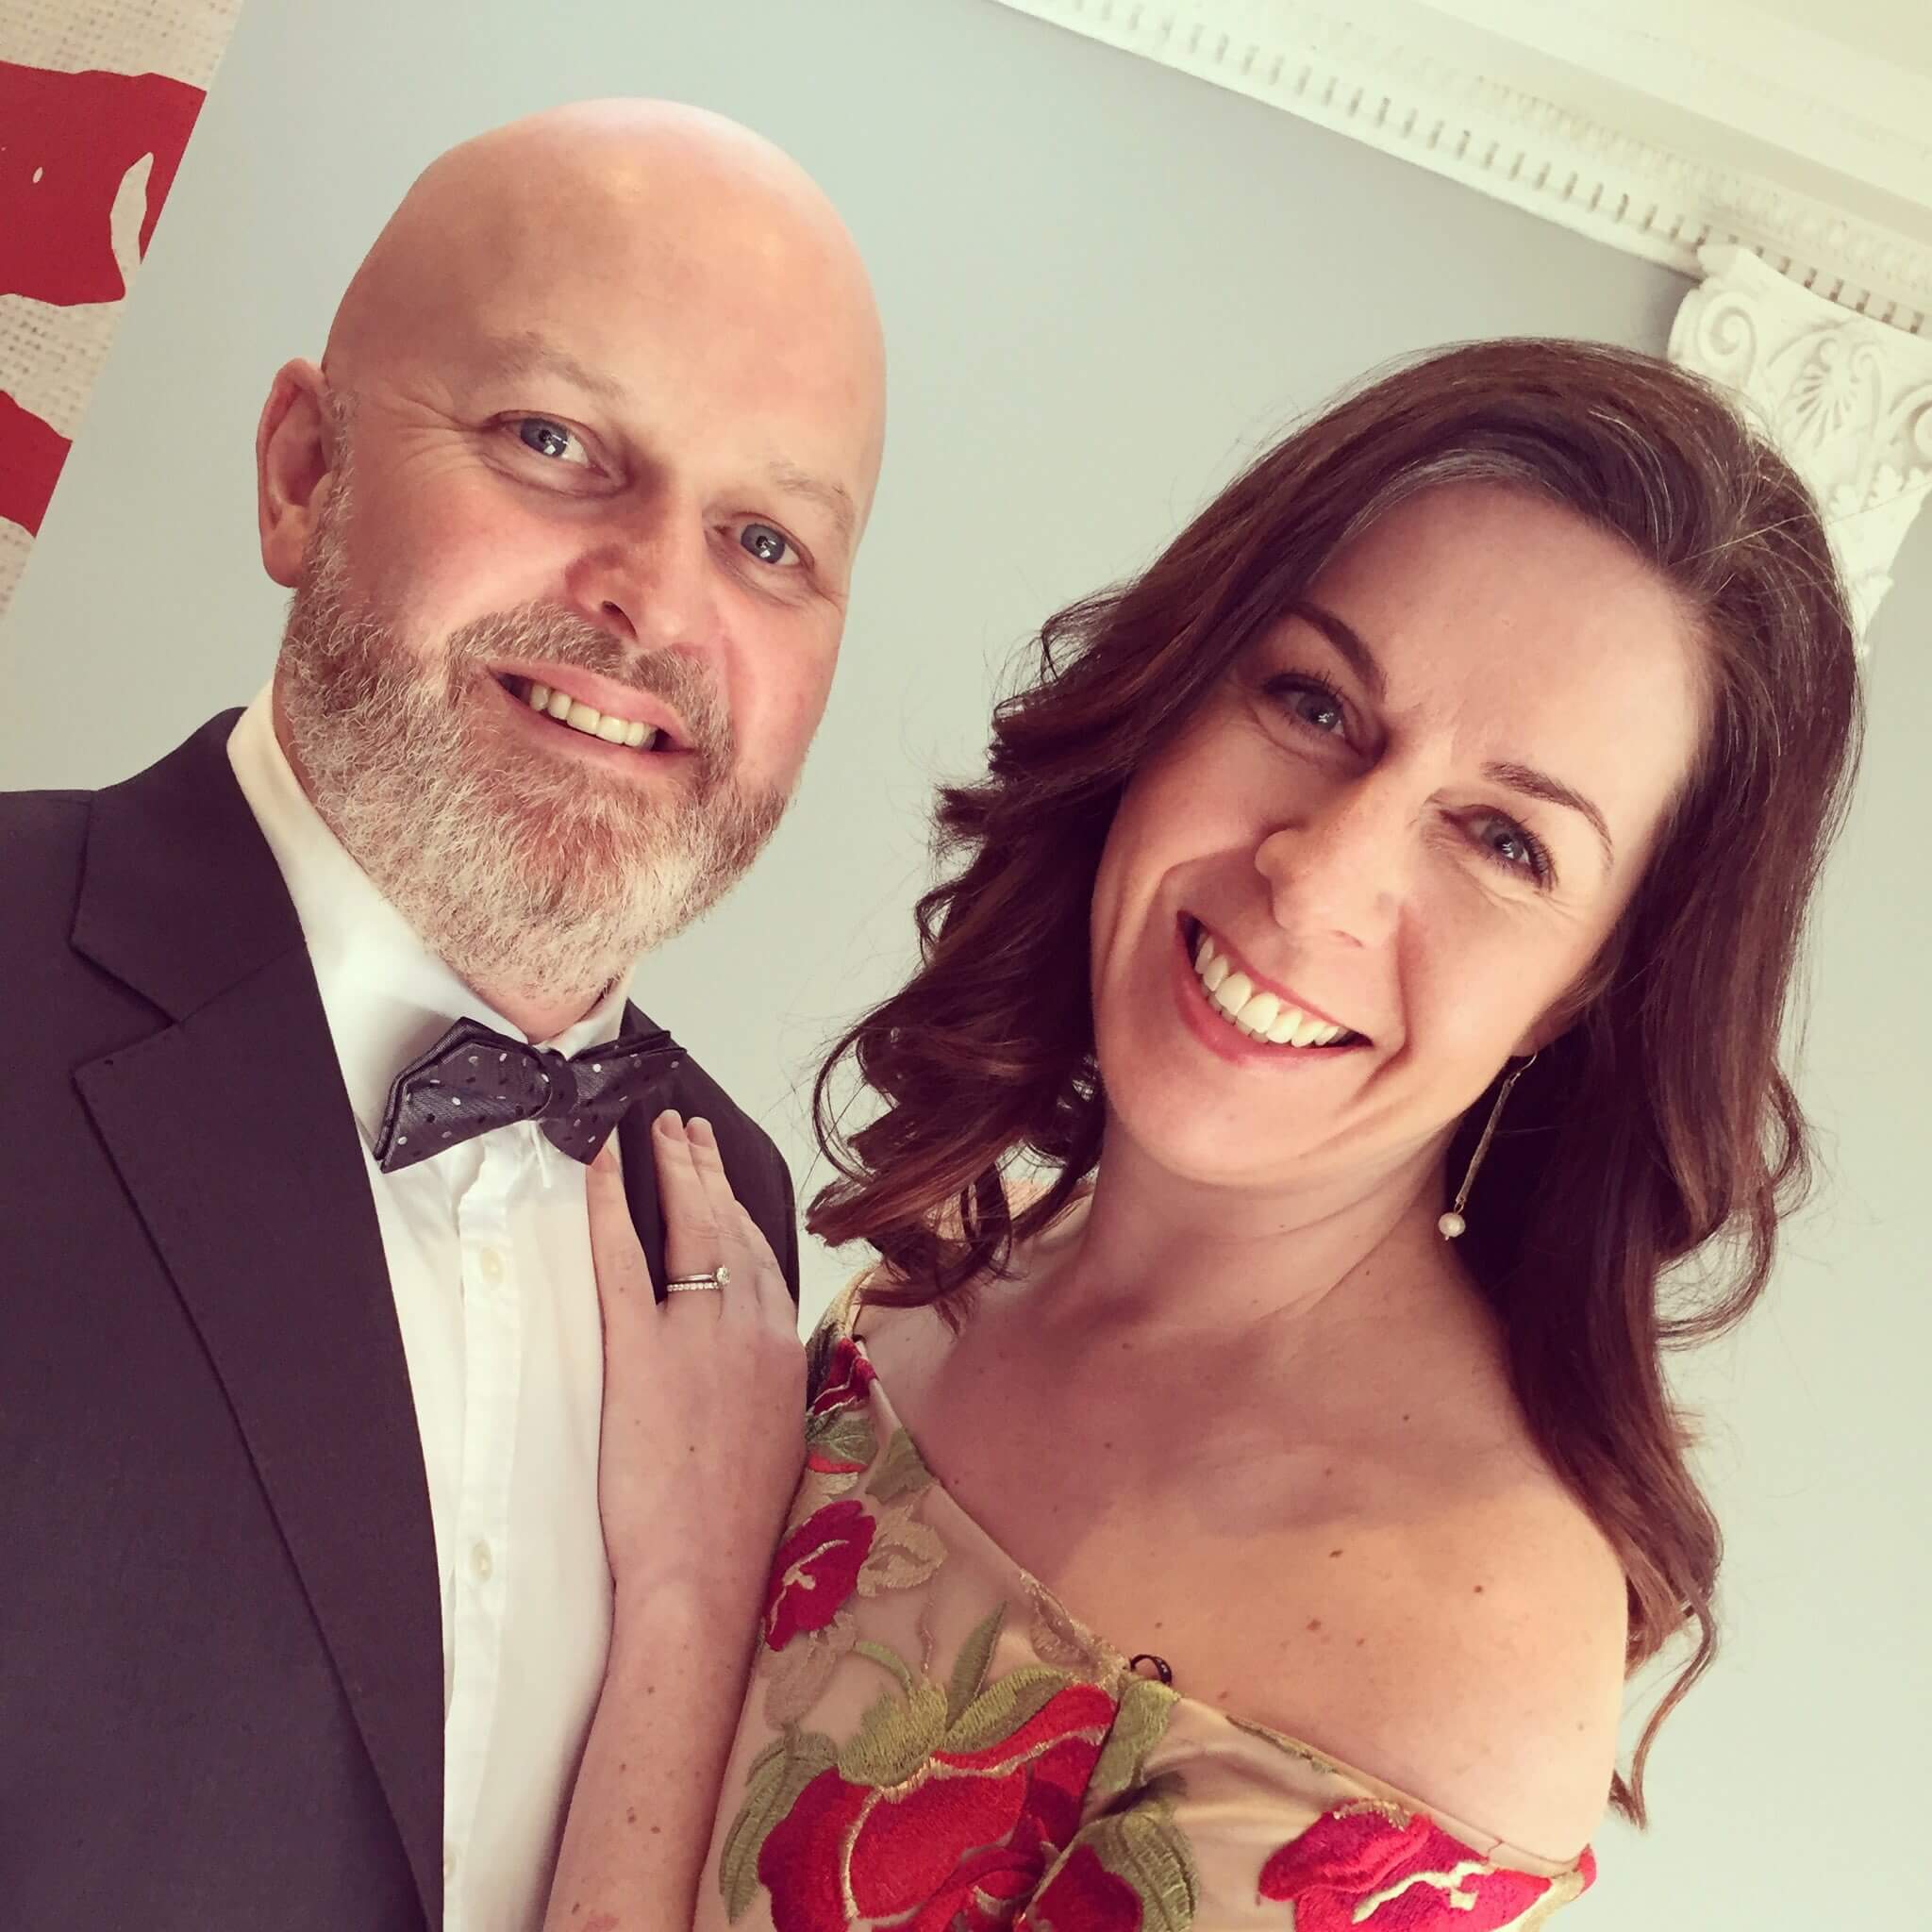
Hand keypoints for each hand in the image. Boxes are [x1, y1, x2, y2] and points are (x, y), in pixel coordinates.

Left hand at [587, 1110, 805, 1621]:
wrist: (705, 1573)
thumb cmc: (734, 1525)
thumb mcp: (773, 1438)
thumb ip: (762, 1382)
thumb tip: (743, 1359)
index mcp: (782, 1349)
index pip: (761, 1255)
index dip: (739, 1205)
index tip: (722, 1172)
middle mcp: (751, 1328)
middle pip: (731, 1226)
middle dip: (707, 1169)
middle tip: (687, 1126)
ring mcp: (699, 1335)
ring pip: (692, 1227)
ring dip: (675, 1168)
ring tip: (659, 1131)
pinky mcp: (642, 1352)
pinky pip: (625, 1259)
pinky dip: (613, 1203)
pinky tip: (602, 1167)